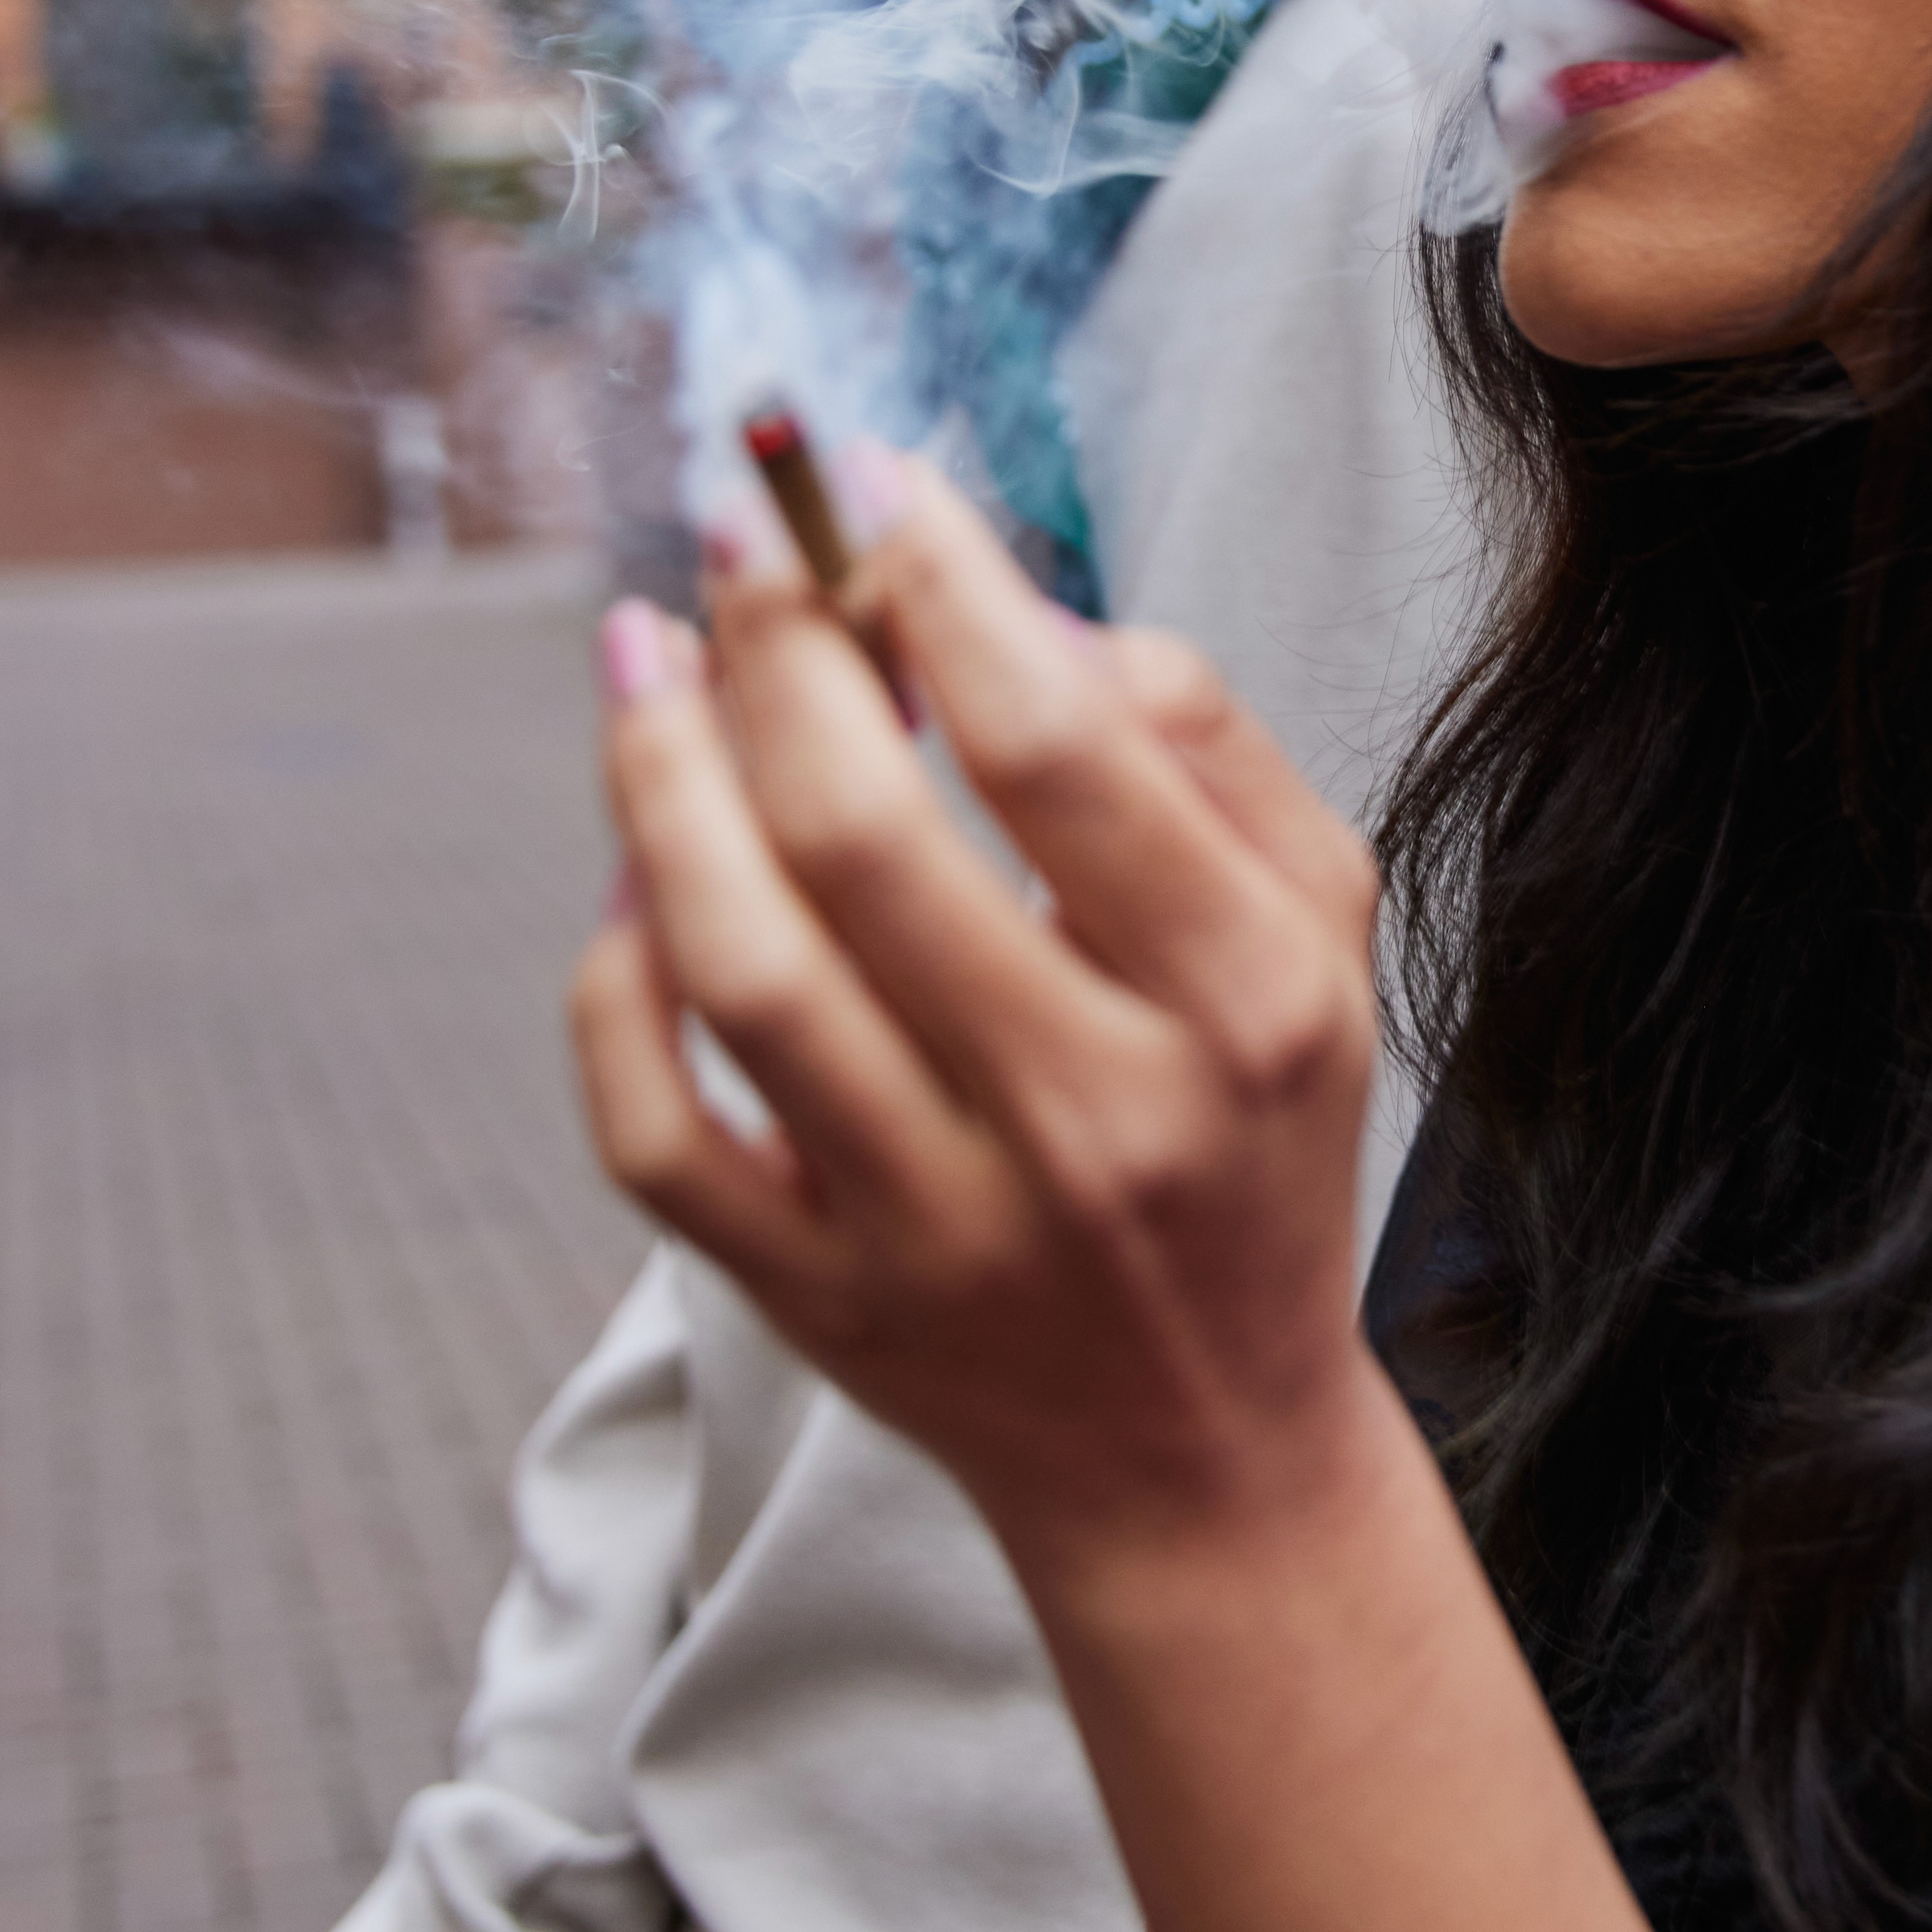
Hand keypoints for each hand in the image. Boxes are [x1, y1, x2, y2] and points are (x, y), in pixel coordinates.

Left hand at [565, 465, 1385, 1579]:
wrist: (1202, 1452)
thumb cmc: (1253, 1136)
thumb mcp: (1317, 936)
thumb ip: (1204, 746)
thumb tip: (1012, 606)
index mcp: (1239, 1010)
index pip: (1056, 746)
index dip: (936, 579)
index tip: (869, 479)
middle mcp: (1091, 1124)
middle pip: (864, 836)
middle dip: (773, 644)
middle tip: (733, 538)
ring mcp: (937, 1229)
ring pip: (736, 967)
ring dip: (658, 777)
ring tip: (637, 650)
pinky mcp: (814, 1305)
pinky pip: (652, 1127)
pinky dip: (614, 979)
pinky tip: (635, 869)